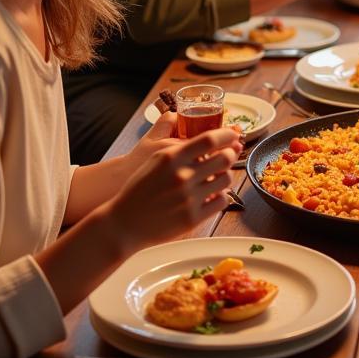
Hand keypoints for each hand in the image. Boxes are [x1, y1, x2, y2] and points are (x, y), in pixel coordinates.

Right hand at [107, 127, 242, 251]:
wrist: (124, 223)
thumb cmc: (140, 189)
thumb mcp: (155, 159)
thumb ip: (182, 148)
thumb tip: (212, 140)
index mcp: (172, 158)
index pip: (209, 139)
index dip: (227, 134)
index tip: (234, 135)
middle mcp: (182, 177)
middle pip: (224, 158)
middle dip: (231, 154)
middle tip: (229, 155)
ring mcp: (189, 198)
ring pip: (226, 179)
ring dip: (225, 175)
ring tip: (216, 176)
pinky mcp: (193, 218)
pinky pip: (222, 201)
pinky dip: (220, 196)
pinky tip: (212, 194)